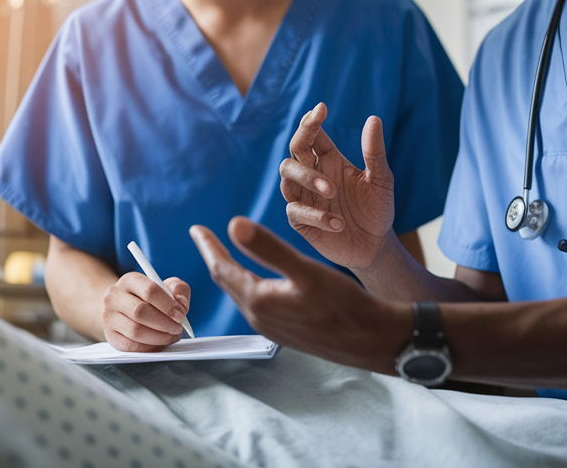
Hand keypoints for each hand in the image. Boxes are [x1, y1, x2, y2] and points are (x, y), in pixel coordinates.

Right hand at [101, 272, 190, 351]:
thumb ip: (178, 289)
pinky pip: (131, 345)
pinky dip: (149, 347)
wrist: (125, 310)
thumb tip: (181, 303)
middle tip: (178, 328)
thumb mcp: (166, 287)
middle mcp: (115, 296)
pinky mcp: (110, 335)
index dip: (168, 305)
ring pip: (135, 330)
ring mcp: (109, 316)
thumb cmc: (149, 299)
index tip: (180, 315)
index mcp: (130, 280)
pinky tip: (159, 343)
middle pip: (140, 311)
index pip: (150, 290)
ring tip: (171, 336)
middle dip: (164, 323)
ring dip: (159, 337)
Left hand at [190, 217, 407, 373]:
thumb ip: (268, 248)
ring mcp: (272, 327)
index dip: (209, 246)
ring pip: (242, 294)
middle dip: (216, 258)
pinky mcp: (285, 331)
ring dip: (232, 272)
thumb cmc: (343, 305)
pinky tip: (258, 280)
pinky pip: (256, 305)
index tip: (197, 229)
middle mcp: (259, 317)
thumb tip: (233, 225)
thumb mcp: (306, 270)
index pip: (222, 269)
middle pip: (228, 282)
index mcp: (259, 300)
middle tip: (205, 237)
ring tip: (226, 255)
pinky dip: (249, 285)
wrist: (370, 341)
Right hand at [279, 103, 396, 269]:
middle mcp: (312, 176)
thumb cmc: (377, 209)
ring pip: (287, 179)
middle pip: (294, 152)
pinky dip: (316, 216)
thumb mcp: (381, 180)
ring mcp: (304, 199)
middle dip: (301, 145)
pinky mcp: (301, 223)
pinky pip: (295, 212)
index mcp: (329, 161)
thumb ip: (374, 152)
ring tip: (332, 191)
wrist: (376, 246)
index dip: (311, 122)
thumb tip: (374, 119)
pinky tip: (338, 223)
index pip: (313, 135)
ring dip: (307, 181)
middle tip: (321, 153)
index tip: (320, 109)